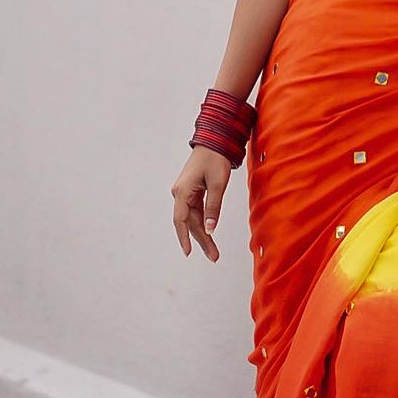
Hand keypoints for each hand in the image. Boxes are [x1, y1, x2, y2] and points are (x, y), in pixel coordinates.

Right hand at [171, 147, 231, 261]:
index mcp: (182, 192)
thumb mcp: (217, 184)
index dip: (184, 238)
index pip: (181, 220)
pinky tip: (209, 233)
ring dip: (203, 233)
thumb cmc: (216, 159)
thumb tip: (210, 229)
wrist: (215, 141)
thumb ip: (213, 207)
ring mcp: (186, 192)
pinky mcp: (193, 190)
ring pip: (193, 218)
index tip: (189, 253)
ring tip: (213, 251)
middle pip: (189, 222)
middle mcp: (180, 193)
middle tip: (214, 256)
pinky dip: (204, 222)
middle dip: (201, 240)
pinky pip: (196, 210)